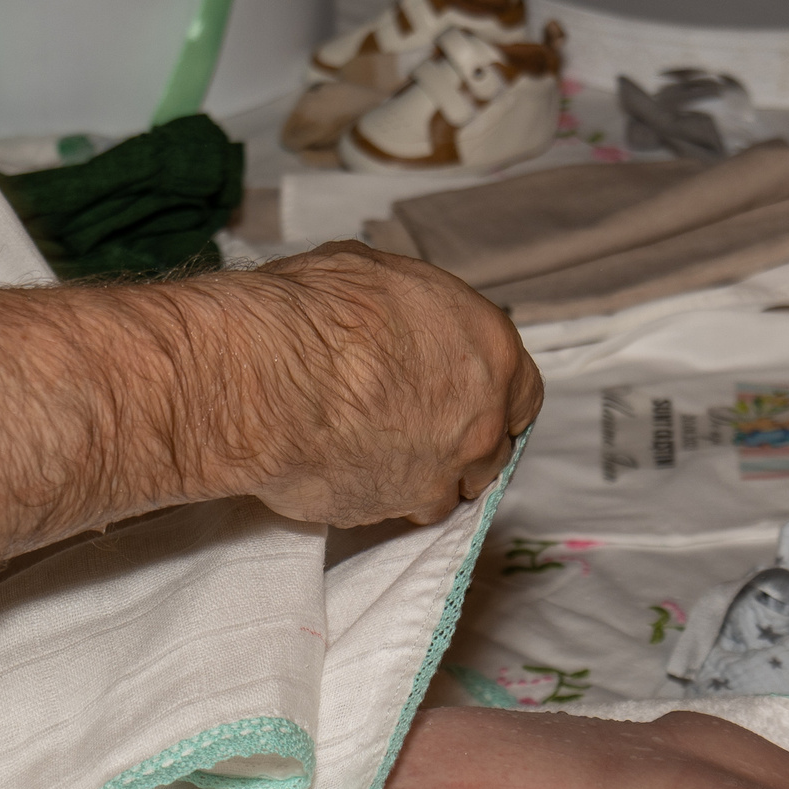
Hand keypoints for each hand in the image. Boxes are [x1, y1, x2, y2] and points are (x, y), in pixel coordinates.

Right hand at [242, 243, 542, 527]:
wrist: (264, 377)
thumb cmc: (312, 312)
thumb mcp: (372, 274)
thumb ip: (407, 313)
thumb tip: (393, 315)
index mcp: (490, 351)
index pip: (524, 394)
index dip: (495, 400)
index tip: (472, 402)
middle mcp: (479, 421)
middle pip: (491, 451)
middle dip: (462, 445)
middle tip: (419, 430)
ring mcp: (437, 475)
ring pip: (446, 491)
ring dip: (422, 478)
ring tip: (378, 454)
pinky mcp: (390, 513)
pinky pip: (395, 513)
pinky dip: (379, 498)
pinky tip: (349, 472)